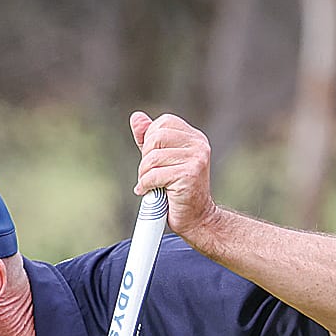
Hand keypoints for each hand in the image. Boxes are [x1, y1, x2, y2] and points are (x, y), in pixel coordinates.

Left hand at [129, 110, 220, 244]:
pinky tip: (149, 193)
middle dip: (145, 158)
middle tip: (149, 175)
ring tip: (150, 185)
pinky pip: (154, 174)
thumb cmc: (177, 192)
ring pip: (153, 157)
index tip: (152, 159)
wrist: (196, 219)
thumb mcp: (161, 161)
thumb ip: (149, 140)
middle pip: (157, 137)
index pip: (164, 122)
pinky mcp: (189, 174)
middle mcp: (198, 145)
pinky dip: (146, 185)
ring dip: (144, 174)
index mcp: (194, 138)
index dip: (150, 139)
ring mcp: (196, 158)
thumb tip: (136, 117)